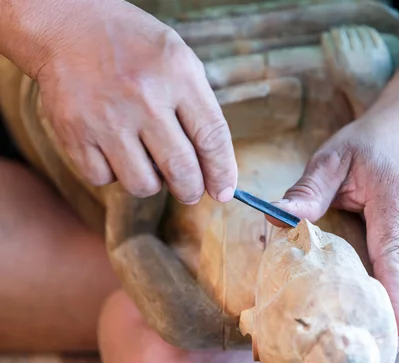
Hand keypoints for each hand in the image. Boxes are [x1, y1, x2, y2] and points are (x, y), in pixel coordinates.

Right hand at [35, 0, 236, 203]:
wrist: (68, 27)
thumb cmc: (134, 48)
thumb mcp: (180, 61)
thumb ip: (201, 110)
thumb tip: (214, 170)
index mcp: (178, 75)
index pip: (212, 138)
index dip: (222, 173)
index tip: (223, 191)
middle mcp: (143, 98)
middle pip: (181, 170)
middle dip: (191, 190)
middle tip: (189, 190)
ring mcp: (106, 117)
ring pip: (143, 184)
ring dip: (152, 183)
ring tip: (148, 161)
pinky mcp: (74, 132)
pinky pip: (103, 179)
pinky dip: (113, 173)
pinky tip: (115, 150)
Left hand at [272, 111, 398, 339]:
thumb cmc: (370, 147)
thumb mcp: (333, 158)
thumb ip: (308, 189)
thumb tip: (276, 214)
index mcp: (398, 201)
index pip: (397, 255)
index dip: (397, 295)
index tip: (397, 331)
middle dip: (390, 318)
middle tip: (361, 351)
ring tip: (371, 344)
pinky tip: (390, 322)